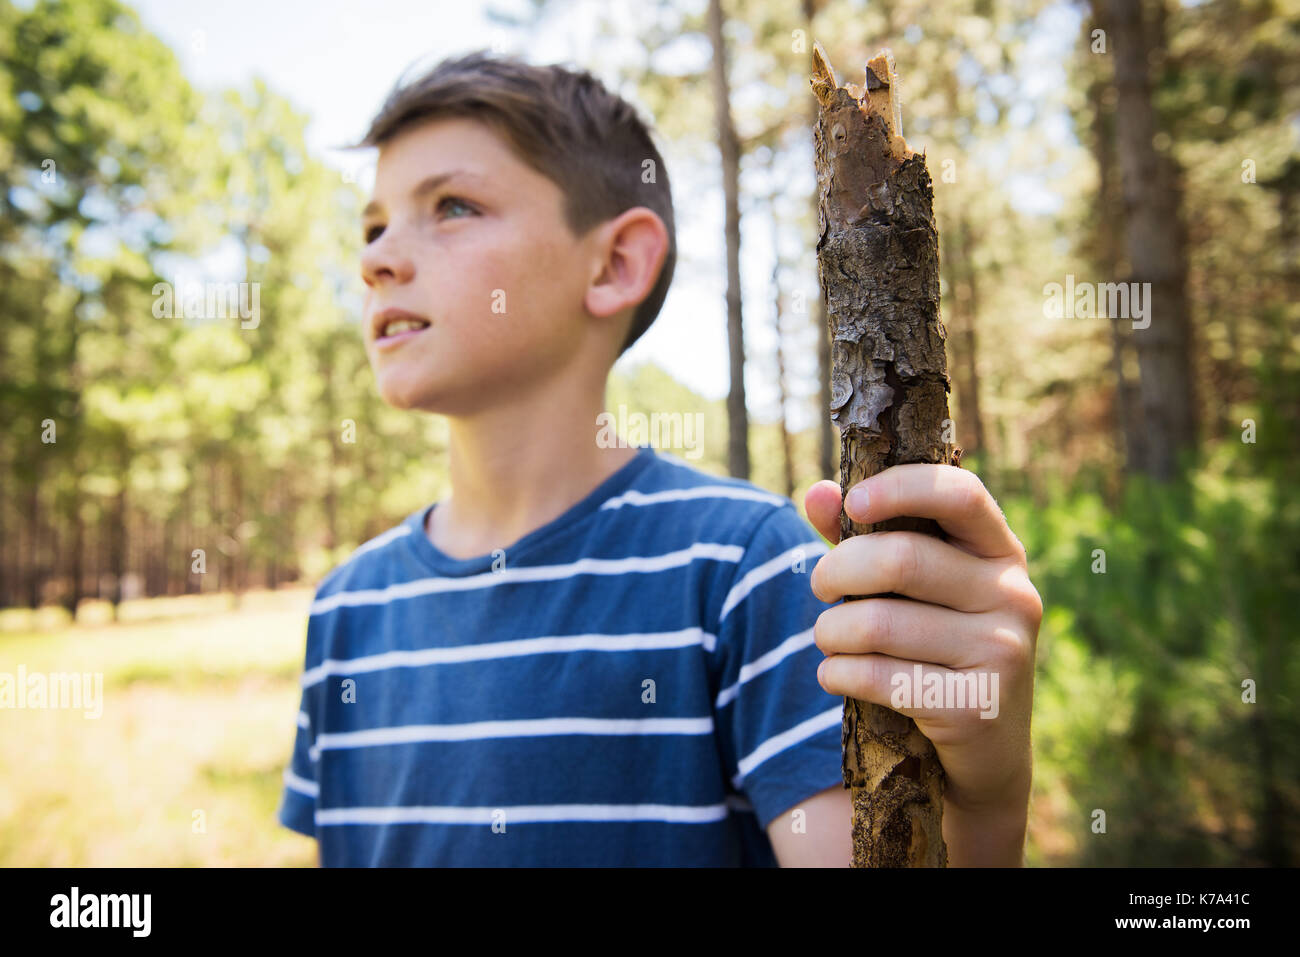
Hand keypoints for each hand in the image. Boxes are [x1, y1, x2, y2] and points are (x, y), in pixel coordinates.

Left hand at [804, 464, 1040, 822]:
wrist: (985, 750)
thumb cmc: (935, 647)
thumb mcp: (912, 588)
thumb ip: (865, 537)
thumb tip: (818, 494)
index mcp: (1000, 551)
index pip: (959, 493)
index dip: (900, 488)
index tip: (853, 502)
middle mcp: (1013, 595)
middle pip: (900, 559)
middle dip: (837, 571)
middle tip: (820, 588)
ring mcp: (1001, 652)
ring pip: (877, 623)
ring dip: (830, 632)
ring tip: (829, 640)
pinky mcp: (975, 706)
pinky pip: (877, 676)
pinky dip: (837, 673)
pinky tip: (836, 675)